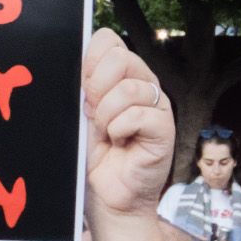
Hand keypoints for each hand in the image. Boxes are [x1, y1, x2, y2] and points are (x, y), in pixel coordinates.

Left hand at [80, 28, 174, 221]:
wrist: (108, 200)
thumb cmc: (94, 160)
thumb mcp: (81, 118)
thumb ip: (82, 89)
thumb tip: (75, 62)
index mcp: (120, 77)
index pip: (108, 41)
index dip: (89, 62)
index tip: (82, 91)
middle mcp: (142, 85)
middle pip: (121, 57)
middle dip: (96, 87)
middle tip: (93, 114)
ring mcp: (157, 107)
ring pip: (129, 88)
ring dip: (107, 114)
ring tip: (107, 134)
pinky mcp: (164, 129)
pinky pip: (139, 114)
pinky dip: (120, 129)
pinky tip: (120, 143)